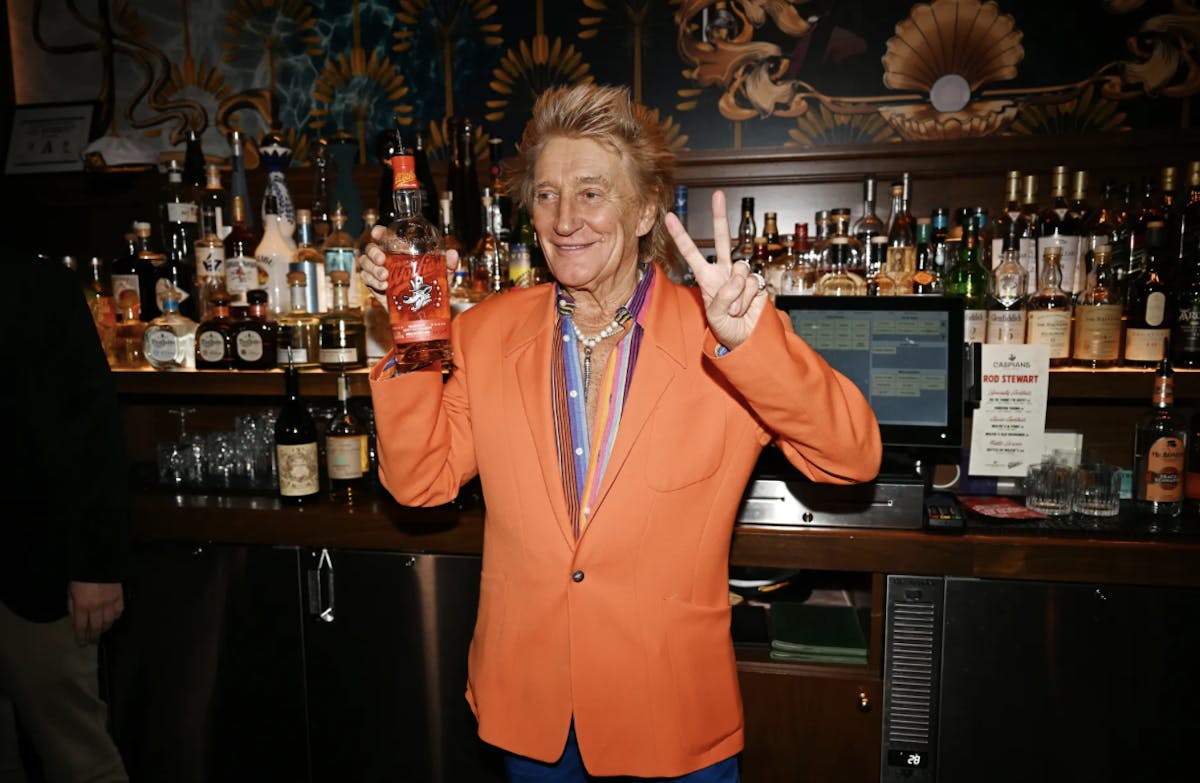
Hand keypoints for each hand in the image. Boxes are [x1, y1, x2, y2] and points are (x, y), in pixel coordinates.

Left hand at [67, 581, 123, 645]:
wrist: (98, 562)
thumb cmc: (81, 577)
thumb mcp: (71, 592)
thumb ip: (73, 607)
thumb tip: (76, 621)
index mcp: (81, 605)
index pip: (81, 627)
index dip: (81, 638)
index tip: (81, 644)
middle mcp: (96, 606)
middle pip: (95, 627)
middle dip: (93, 637)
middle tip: (92, 642)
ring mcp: (109, 602)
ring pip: (108, 622)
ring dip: (104, 628)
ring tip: (101, 631)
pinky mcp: (119, 597)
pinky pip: (118, 612)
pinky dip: (115, 617)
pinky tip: (112, 618)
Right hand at [358, 224, 460, 305]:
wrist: (423, 311)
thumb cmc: (431, 288)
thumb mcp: (442, 276)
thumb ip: (448, 265)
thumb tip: (452, 254)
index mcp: (399, 252)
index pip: (385, 237)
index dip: (378, 232)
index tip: (377, 233)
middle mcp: (386, 260)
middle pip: (370, 250)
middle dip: (373, 253)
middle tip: (382, 260)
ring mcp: (379, 273)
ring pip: (365, 264)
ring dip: (372, 269)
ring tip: (385, 277)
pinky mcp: (375, 287)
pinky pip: (366, 280)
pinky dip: (372, 281)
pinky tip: (383, 286)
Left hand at [665, 190, 767, 350]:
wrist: (746, 338)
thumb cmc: (725, 328)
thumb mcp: (715, 316)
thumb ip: (722, 297)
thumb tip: (738, 279)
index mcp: (706, 277)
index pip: (691, 253)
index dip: (681, 235)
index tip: (668, 216)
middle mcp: (724, 272)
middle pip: (722, 240)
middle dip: (720, 216)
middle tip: (717, 194)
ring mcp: (741, 276)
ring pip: (741, 270)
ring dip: (737, 295)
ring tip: (734, 309)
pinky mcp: (757, 283)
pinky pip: (753, 284)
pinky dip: (748, 299)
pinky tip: (746, 308)